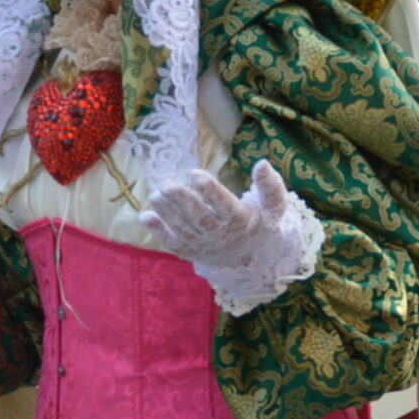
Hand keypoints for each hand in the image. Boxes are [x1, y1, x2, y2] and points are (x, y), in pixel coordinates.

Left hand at [137, 159, 324, 317]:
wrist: (251, 255)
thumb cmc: (259, 220)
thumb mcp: (273, 206)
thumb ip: (271, 185)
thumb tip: (262, 163)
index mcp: (241, 220)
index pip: (224, 205)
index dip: (209, 190)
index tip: (194, 173)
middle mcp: (222, 235)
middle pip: (200, 218)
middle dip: (182, 201)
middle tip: (166, 184)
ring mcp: (205, 245)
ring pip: (184, 230)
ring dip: (168, 213)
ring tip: (156, 194)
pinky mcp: (192, 252)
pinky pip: (174, 244)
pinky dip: (159, 232)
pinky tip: (145, 216)